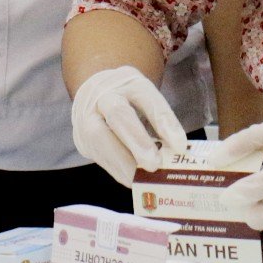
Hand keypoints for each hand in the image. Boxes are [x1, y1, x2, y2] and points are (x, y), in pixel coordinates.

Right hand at [69, 66, 188, 185]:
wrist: (96, 94)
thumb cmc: (129, 100)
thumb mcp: (149, 100)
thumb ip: (161, 122)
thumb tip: (176, 152)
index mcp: (129, 82)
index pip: (147, 97)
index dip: (164, 121)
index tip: (180, 145)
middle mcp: (105, 96)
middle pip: (119, 114)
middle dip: (137, 141)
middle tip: (154, 164)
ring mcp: (88, 116)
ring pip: (101, 138)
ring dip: (124, 163)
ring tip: (143, 180)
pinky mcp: (82, 139)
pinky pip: (98, 156)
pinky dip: (117, 171)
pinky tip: (133, 180)